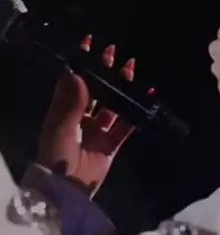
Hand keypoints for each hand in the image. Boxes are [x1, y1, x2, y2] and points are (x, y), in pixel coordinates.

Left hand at [38, 37, 135, 197]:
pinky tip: (145, 96)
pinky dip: (136, 111)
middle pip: (94, 90)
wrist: (67, 191)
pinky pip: (126, 124)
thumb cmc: (57, 156)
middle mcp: (79, 119)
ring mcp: (96, 132)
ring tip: (131, 68)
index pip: (72, 82)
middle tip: (113, 53)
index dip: (80, 64)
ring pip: (112, 104)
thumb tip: (76, 71)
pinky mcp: (111, 145)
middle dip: (104, 72)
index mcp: (62, 112)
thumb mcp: (61, 126)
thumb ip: (72, 100)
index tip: (88, 43)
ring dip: (121, 87)